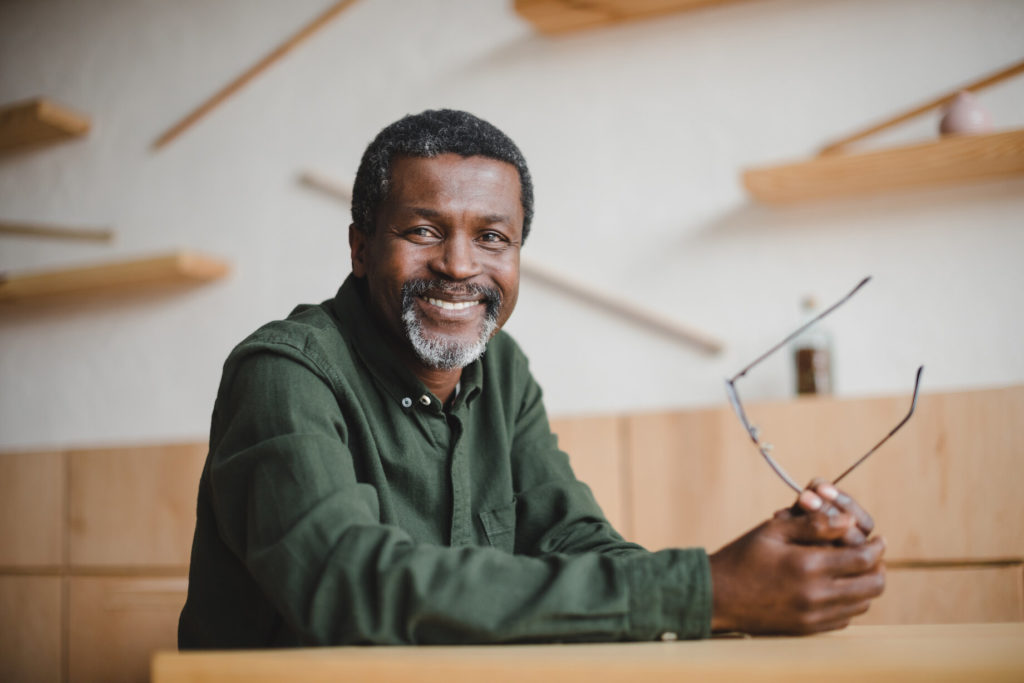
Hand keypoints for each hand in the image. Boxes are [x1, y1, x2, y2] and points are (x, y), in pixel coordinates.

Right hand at [709, 489, 884, 634]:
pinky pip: (844, 619)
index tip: (878, 539)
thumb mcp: (774, 530)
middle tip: (873, 555)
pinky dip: (849, 604)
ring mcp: (813, 616)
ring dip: (865, 586)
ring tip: (856, 570)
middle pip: (872, 586)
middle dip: (878, 567)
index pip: (863, 558)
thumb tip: (850, 519)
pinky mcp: (807, 629)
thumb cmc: (743, 556)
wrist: (717, 595)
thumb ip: (814, 524)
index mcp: (809, 565)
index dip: (876, 547)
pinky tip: (838, 589)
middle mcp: (817, 595)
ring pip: (862, 604)